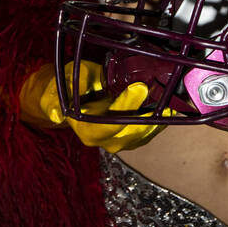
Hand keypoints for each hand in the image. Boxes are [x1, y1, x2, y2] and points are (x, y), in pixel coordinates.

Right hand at [16, 62, 167, 151]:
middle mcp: (104, 140)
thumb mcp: (58, 86)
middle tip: (162, 94)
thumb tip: (56, 113)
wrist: (71, 97)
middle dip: (148, 116)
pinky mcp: (133, 136)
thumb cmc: (66, 88)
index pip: (107, 124)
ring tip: (172, 101)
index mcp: (86, 130)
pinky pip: (150, 132)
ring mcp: (120, 140)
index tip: (139, 87)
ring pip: (144, 135)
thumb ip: (55, 99)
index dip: (125, 107)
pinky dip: (160, 120)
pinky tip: (170, 106)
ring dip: (159, 120)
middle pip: (131, 133)